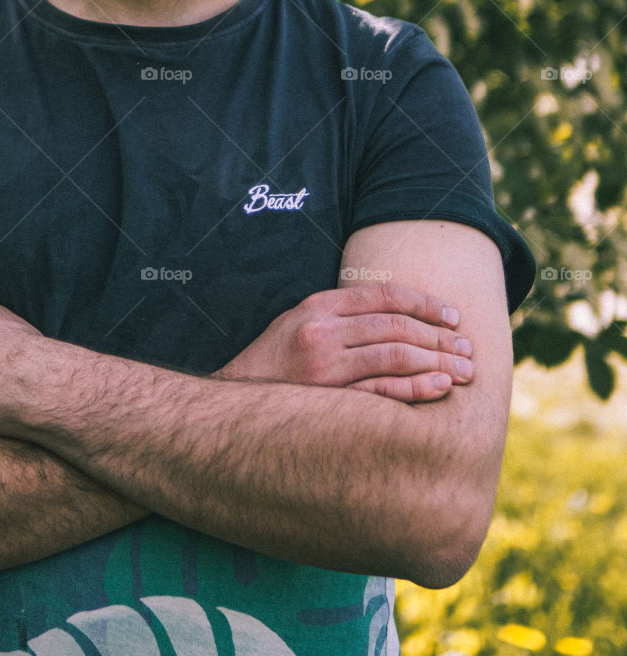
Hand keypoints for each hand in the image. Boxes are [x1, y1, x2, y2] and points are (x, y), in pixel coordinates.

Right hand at [216, 283, 472, 401]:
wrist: (231, 404)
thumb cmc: (272, 362)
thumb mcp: (297, 321)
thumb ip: (339, 314)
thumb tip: (394, 312)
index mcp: (318, 307)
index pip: (383, 295)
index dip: (424, 302)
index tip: (452, 315)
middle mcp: (323, 332)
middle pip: (397, 327)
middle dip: (439, 336)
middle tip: (468, 347)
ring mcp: (326, 368)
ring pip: (396, 357)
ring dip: (437, 362)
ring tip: (464, 370)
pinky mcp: (329, 402)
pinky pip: (382, 393)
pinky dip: (415, 389)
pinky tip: (439, 388)